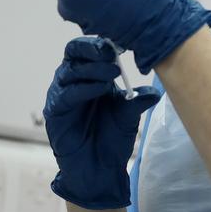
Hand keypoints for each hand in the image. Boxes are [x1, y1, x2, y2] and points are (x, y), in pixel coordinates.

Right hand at [45, 37, 161, 209]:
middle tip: (111, 52)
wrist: (100, 170)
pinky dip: (83, 89)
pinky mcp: (54, 112)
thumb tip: (155, 91)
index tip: (122, 41)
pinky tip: (100, 89)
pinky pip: (65, 95)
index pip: (89, 48)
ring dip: (92, 69)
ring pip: (70, 71)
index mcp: (90, 74)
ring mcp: (62, 95)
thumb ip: (138, 100)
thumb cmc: (112, 138)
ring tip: (113, 72)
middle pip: (74, 52)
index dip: (102, 43)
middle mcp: (73, 80)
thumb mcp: (129, 114)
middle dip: (91, 48)